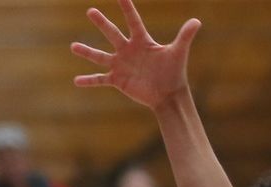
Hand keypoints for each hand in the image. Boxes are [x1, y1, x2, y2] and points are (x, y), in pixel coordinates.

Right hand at [71, 0, 200, 110]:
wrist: (168, 95)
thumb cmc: (174, 72)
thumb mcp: (178, 52)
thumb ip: (185, 36)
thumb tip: (197, 21)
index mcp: (141, 40)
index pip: (132, 19)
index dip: (126, 6)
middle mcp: (128, 50)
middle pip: (112, 33)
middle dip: (102, 23)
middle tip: (91, 11)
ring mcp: (121, 65)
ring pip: (100, 56)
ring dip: (87, 51)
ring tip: (73, 46)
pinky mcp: (118, 80)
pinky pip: (100, 80)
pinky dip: (89, 81)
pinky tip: (76, 81)